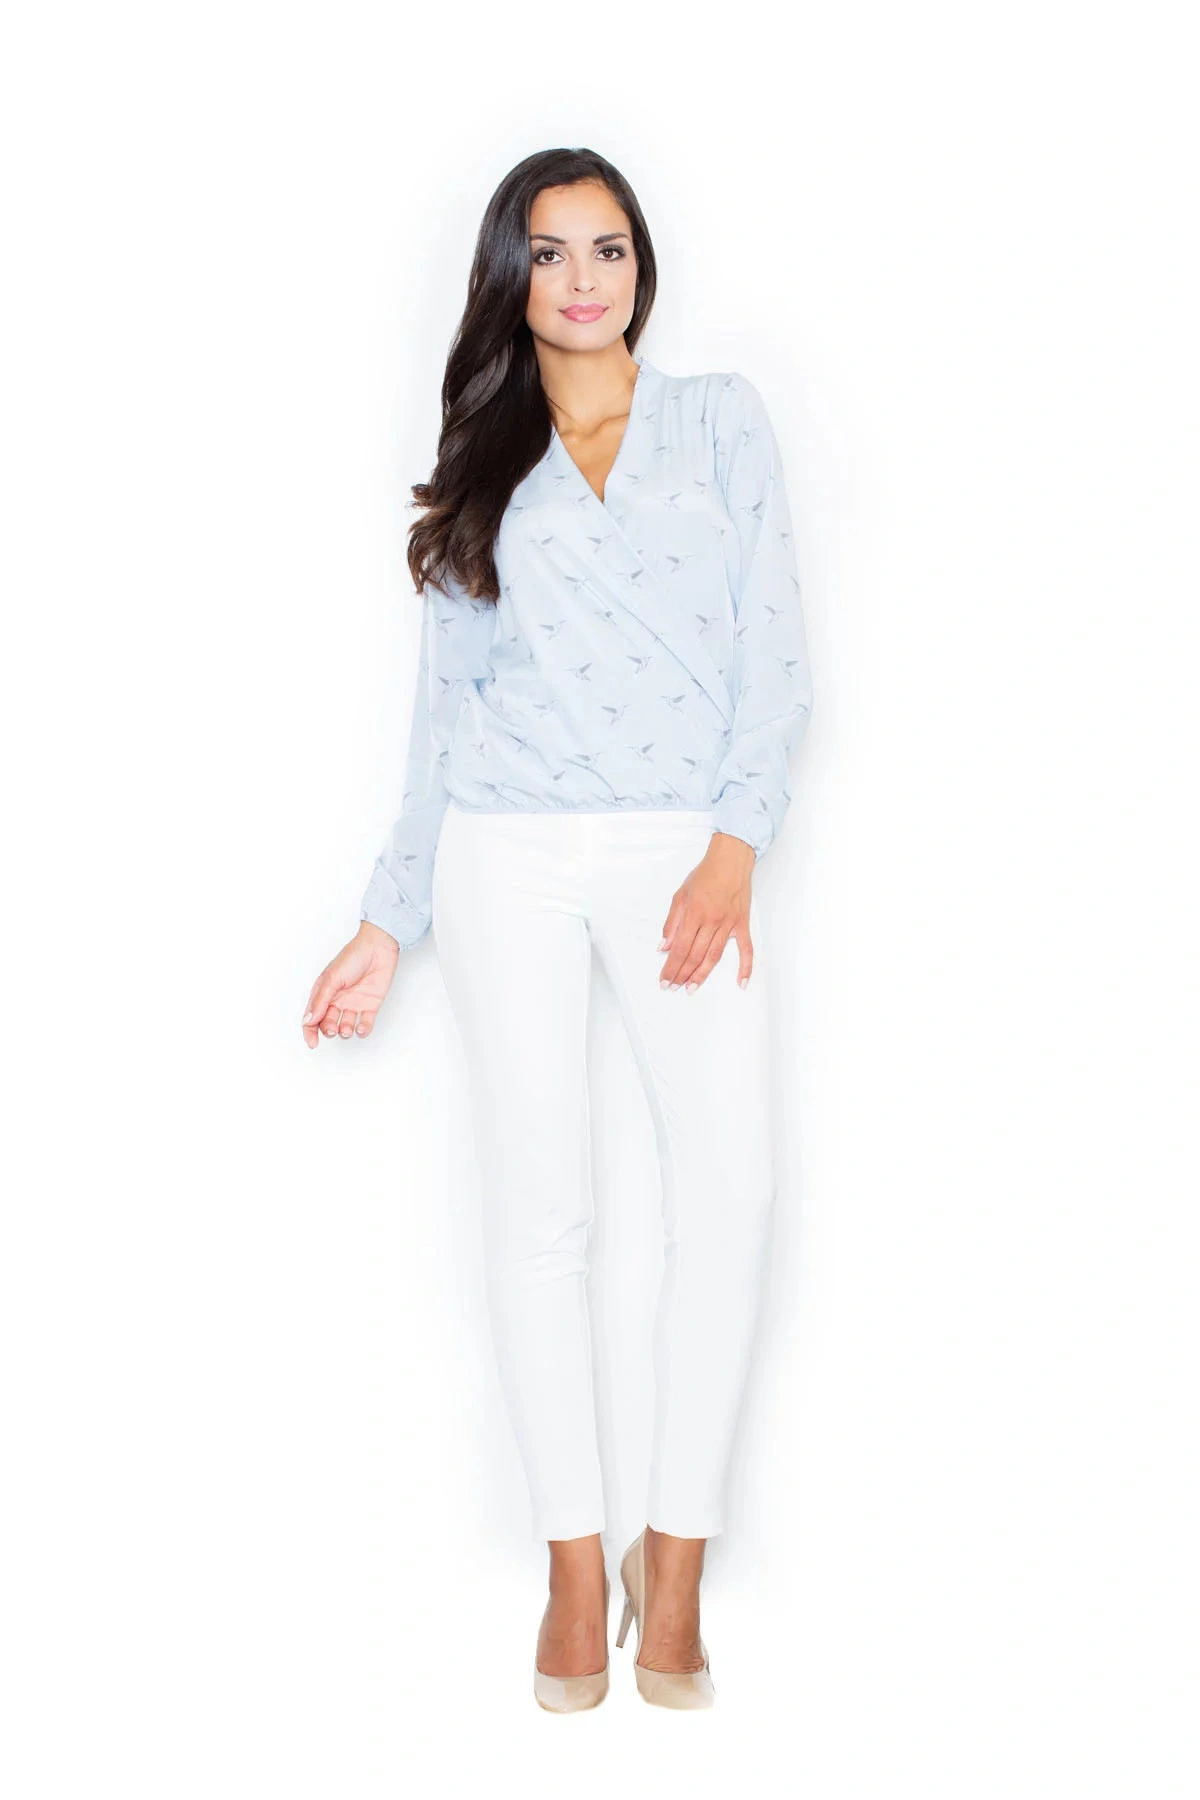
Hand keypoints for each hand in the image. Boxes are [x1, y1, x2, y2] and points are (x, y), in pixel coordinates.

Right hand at [302, 922, 400, 1046]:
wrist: (379, 948)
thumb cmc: (353, 957)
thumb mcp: (332, 978)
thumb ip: (321, 1001)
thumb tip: (308, 1021)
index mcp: (324, 992)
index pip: (312, 1016)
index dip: (310, 1031)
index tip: (313, 1043)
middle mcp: (337, 1000)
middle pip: (328, 1023)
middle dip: (328, 1030)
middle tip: (333, 1029)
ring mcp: (354, 1003)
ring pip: (345, 1026)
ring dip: (345, 1031)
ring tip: (347, 1028)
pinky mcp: (370, 1005)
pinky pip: (365, 1023)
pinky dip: (362, 1030)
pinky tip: (361, 1028)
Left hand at [658, 831, 755, 991]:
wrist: (730, 861)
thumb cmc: (706, 875)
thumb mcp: (680, 895)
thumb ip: (671, 923)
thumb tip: (664, 946)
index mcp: (694, 914)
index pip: (679, 948)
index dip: (671, 967)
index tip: (665, 979)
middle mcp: (711, 921)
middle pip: (695, 956)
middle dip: (682, 974)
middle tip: (674, 987)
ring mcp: (728, 925)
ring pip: (714, 956)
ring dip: (702, 975)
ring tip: (691, 988)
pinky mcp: (742, 925)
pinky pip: (746, 950)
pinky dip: (745, 967)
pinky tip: (741, 982)